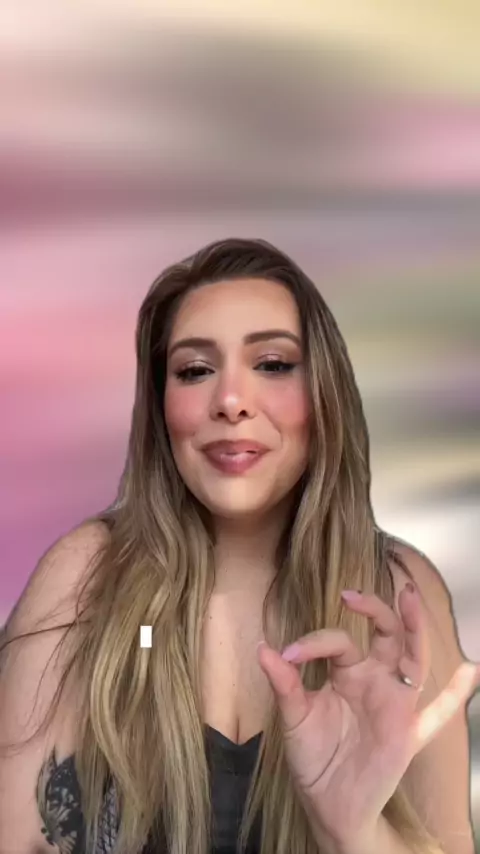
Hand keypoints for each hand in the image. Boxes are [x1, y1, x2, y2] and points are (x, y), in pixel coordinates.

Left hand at [257, 586, 479, 848]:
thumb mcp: (294, 718)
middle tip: (352, 595)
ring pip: (411, 659)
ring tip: (411, 598)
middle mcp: (374, 679)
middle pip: (384, 634)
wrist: (329, 804)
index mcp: (347, 671)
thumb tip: (263, 649)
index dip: (313, 643)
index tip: (288, 656)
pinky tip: (472, 670)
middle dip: (375, 609)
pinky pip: (436, 713)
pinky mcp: (407, 732)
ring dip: (414, 628)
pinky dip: (456, 694)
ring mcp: (394, 703)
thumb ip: (284, 684)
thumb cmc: (314, 755)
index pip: (337, 641)